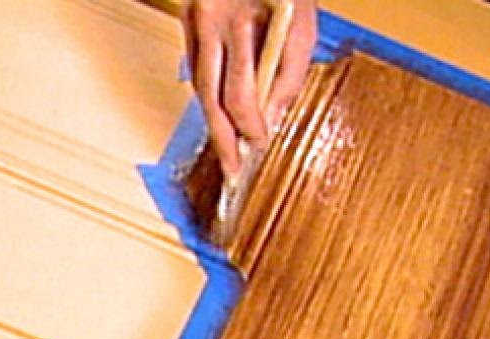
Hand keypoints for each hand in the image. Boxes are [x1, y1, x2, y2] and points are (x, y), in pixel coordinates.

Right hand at [182, 0, 317, 174]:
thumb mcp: (302, 25)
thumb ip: (289, 74)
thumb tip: (273, 119)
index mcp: (240, 24)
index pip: (240, 94)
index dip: (250, 126)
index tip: (259, 144)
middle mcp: (210, 24)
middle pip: (211, 98)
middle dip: (223, 138)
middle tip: (231, 169)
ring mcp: (194, 21)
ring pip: (199, 86)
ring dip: (213, 119)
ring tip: (226, 147)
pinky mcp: (188, 18)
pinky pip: (196, 66)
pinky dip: (207, 92)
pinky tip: (218, 111)